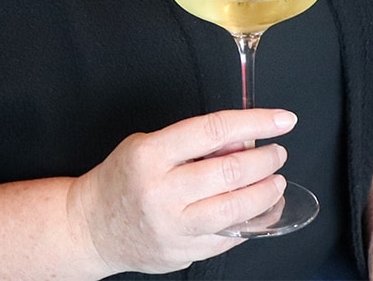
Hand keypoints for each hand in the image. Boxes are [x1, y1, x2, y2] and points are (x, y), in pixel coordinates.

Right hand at [67, 108, 295, 275]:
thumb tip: (241, 139)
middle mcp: (163, 191)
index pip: (214, 130)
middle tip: (278, 153)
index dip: (255, 122)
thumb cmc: (123, 177)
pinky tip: (262, 210)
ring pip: (235, 210)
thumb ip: (193, 142)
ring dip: (265, 194)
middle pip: (230, 172)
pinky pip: (227, 238)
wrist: (91, 226)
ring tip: (276, 181)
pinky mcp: (182, 254)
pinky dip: (252, 223)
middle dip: (265, 160)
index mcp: (152, 154)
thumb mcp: (148, 143)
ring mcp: (174, 227)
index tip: (281, 119)